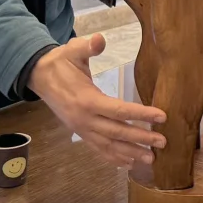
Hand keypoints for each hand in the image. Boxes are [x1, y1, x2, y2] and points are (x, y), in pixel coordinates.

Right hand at [30, 33, 167, 168]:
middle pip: (117, 132)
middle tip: (163, 142)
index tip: (162, 117)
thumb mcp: (72, 50)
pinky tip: (129, 164)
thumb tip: (99, 39)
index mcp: (87, 100)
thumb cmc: (60, 63)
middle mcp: (85, 119)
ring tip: (151, 159)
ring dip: (130, 153)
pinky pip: (98, 149)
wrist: (39, 77)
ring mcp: (82, 129)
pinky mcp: (80, 133)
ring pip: (109, 146)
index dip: (141, 114)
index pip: (119, 110)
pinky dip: (114, 158)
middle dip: (141, 138)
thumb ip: (87, 46)